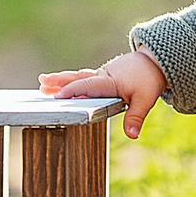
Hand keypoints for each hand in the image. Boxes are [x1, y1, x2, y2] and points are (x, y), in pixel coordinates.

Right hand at [40, 49, 166, 139]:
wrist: (153, 61)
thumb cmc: (149, 80)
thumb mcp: (146, 100)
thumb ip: (136, 117)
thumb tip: (132, 135)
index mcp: (109, 82)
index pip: (88, 87)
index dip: (72, 91)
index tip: (57, 96)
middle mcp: (102, 76)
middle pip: (77, 79)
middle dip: (59, 82)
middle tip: (42, 83)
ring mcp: (101, 74)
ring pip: (78, 77)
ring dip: (61, 80)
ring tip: (43, 83)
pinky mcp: (102, 75)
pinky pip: (83, 78)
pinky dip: (70, 81)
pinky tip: (59, 85)